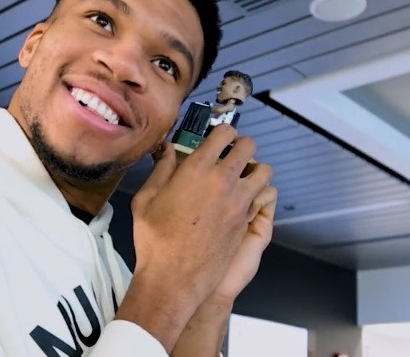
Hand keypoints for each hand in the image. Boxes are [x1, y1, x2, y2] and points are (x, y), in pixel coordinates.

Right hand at [117, 125, 272, 351]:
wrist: (174, 278)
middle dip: (241, 146)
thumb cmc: (154, 239)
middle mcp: (223, 180)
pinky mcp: (246, 222)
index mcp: (196, 169)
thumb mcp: (146, 199)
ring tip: (239, 177)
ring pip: (264, 171)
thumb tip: (167, 150)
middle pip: (249, 146)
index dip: (222, 131)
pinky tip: (238, 201)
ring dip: (254, 170)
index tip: (216, 137)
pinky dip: (255, 194)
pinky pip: (261, 197)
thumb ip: (161, 170)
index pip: (223, 134)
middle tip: (229, 154)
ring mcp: (239, 202)